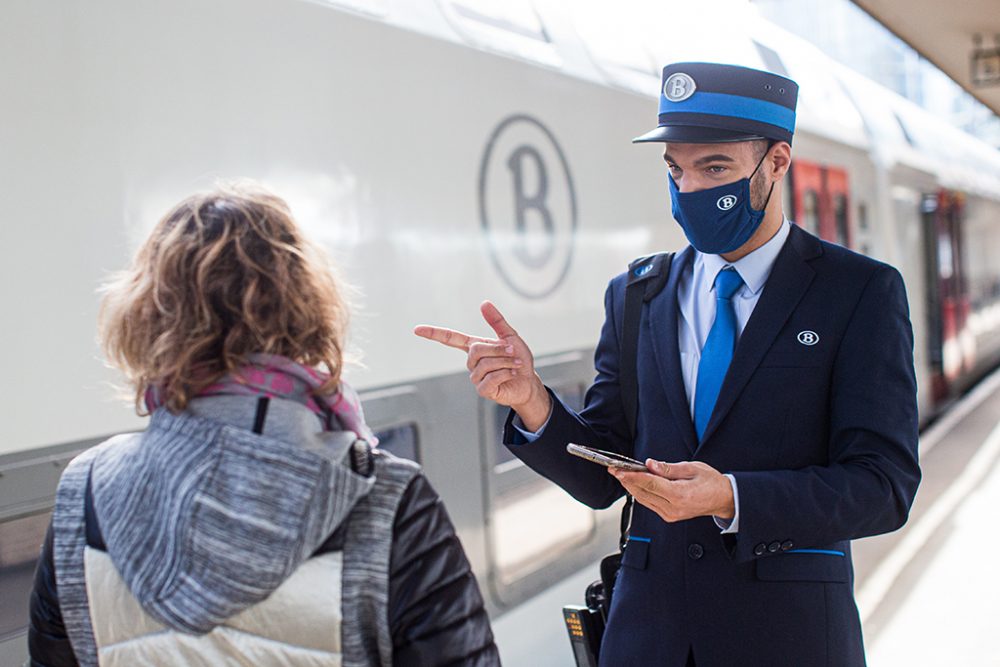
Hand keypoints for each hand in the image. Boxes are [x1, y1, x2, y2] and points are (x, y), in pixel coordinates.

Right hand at [413, 301, 551, 428]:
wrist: (528, 382)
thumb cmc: (518, 360)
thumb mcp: (510, 336)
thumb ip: (496, 321)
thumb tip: (484, 303)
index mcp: (475, 348)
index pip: (451, 339)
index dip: (434, 333)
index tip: (416, 329)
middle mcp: (472, 363)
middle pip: (476, 350)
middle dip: (498, 349)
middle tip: (513, 352)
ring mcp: (476, 377)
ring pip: (485, 364)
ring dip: (505, 362)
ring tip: (514, 365)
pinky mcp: (482, 390)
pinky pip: (491, 378)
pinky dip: (506, 373)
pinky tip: (511, 374)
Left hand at [610, 460, 734, 522]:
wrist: (723, 499)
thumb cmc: (711, 481)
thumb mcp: (692, 468)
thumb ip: (668, 468)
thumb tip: (649, 464)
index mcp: (680, 495)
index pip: (650, 484)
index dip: (632, 476)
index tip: (619, 470)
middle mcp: (673, 508)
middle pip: (643, 493)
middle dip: (627, 481)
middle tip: (614, 469)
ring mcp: (670, 514)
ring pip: (644, 500)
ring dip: (631, 487)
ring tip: (620, 474)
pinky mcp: (669, 516)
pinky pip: (649, 503)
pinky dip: (640, 493)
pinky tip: (634, 484)